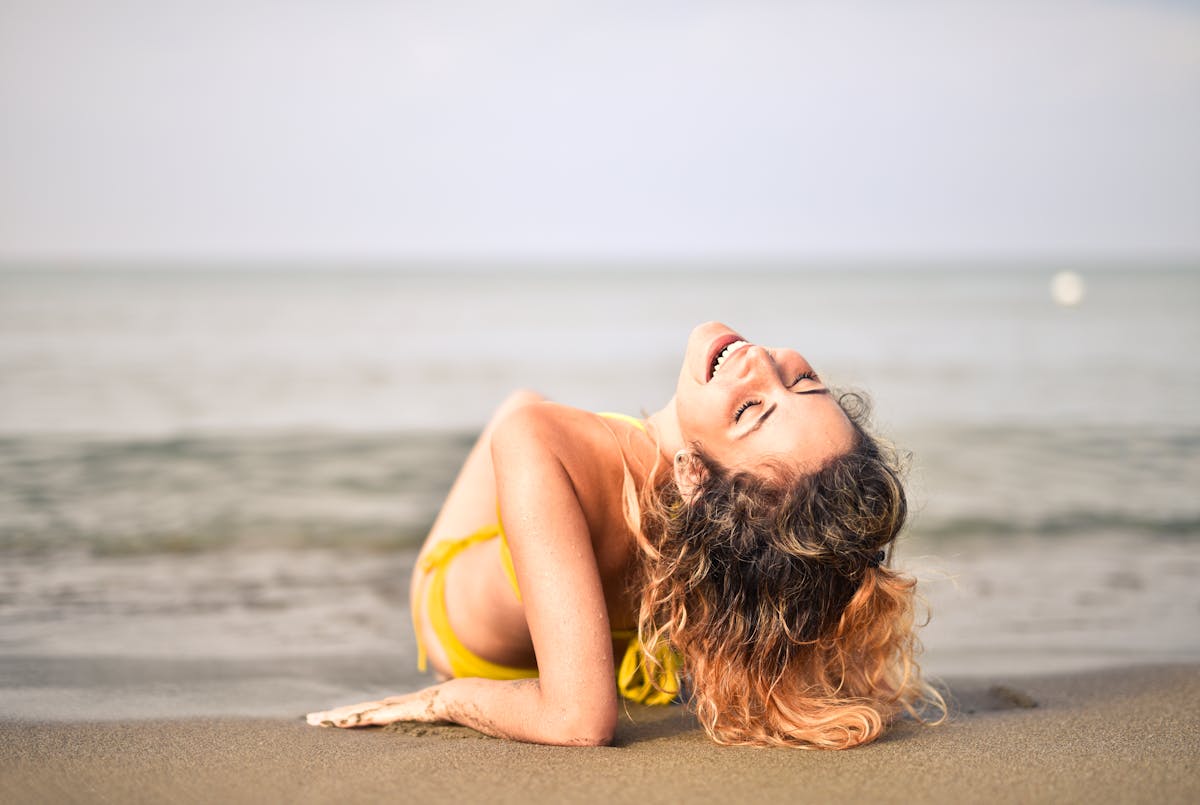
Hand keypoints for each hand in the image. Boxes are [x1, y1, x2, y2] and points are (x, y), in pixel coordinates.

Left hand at [306, 688, 440, 727]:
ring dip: (334, 717)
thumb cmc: (442, 705)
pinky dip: (350, 720)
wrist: (449, 697)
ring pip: (353, 713)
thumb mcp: (426, 713)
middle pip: (352, 711)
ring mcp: (385, 708)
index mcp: (390, 707)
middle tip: (310, 718)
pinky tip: (336, 722)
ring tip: (315, 720)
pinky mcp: (389, 713)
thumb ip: (421, 712)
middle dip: (331, 715)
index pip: (362, 711)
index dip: (346, 714)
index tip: (330, 717)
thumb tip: (424, 714)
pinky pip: (365, 718)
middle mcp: (383, 705)